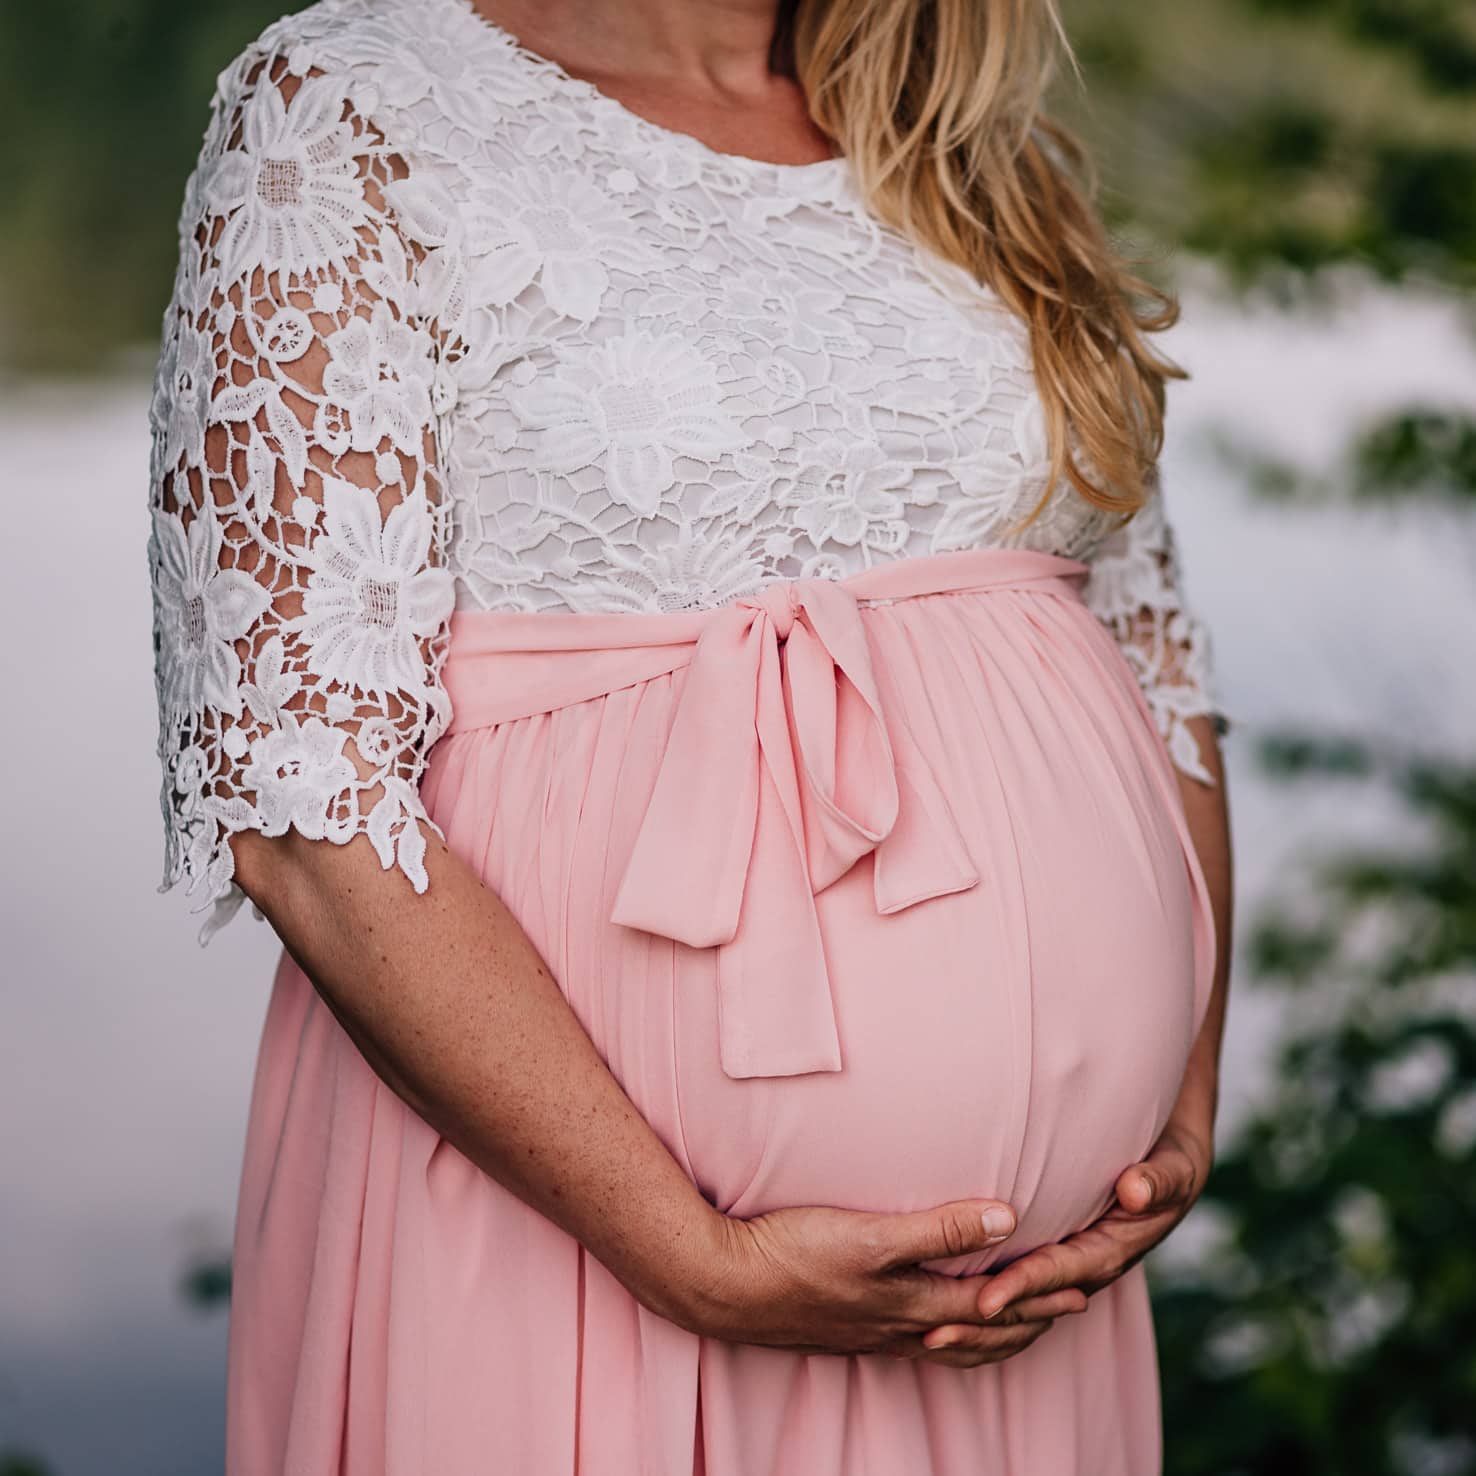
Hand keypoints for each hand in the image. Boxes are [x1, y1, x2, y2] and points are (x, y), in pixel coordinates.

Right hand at [677, 1197, 1086, 1365]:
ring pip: (951, 1341)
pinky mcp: (848, 1326)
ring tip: (1019, 1323)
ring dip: (992, 1333)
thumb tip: (1006, 1219)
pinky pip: (917, 1339)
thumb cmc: (795, 1254)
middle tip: (1073, 1307)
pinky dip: (949, 1334)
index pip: (996, 1306)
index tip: (1083, 1285)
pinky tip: (935, 1321)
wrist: (724, 1285)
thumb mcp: (871, 1237)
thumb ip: (938, 1228)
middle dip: (1030, 1321)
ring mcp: (874, 1331)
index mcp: (915, 1306)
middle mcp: (902, 1327)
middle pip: (982, 1333)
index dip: (1041, 1295)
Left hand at [917, 1118, 1213, 1356]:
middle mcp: (1088, 1267)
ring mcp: (1069, 1267)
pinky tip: (942, 1312)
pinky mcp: (1052, 1257)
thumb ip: (1159, 1180)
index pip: (1065, 1273)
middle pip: (1035, 1301)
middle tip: (936, 1332)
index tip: (987, 1300)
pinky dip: (984, 1303)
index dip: (1026, 1286)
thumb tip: (1135, 1191)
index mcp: (1114, 1250)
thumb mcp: (1174, 1168)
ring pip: (1023, 1303)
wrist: (1171, 1167)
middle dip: (989, 1319)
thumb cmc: (1170, 1163)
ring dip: (979, 1323)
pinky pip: (1018, 1286)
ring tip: (929, 1337)